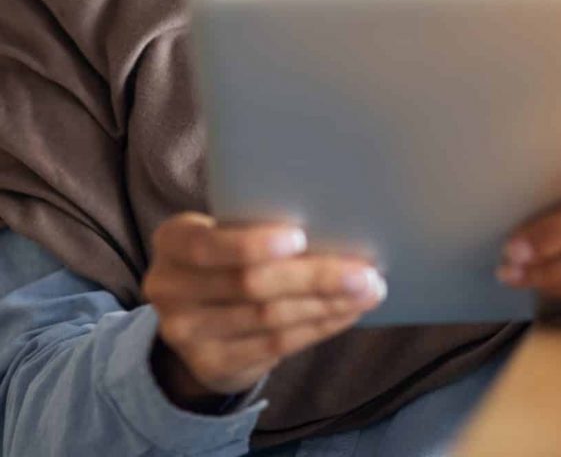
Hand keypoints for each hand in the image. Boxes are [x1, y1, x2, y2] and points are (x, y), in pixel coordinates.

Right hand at [142, 212, 386, 407]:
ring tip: (368, 289)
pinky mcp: (212, 365)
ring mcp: (186, 334)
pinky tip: (347, 311)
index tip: (300, 237)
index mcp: (173, 241)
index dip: (251, 244)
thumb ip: (258, 221)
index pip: (208, 245)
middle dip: (314, 276)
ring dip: (326, 304)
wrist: (195, 313)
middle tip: (364, 270)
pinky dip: (318, 326)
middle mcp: (170, 289)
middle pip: (249, 285)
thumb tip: (335, 216)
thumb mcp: (225, 228)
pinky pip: (275, 346)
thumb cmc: (227, 251)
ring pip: (268, 318)